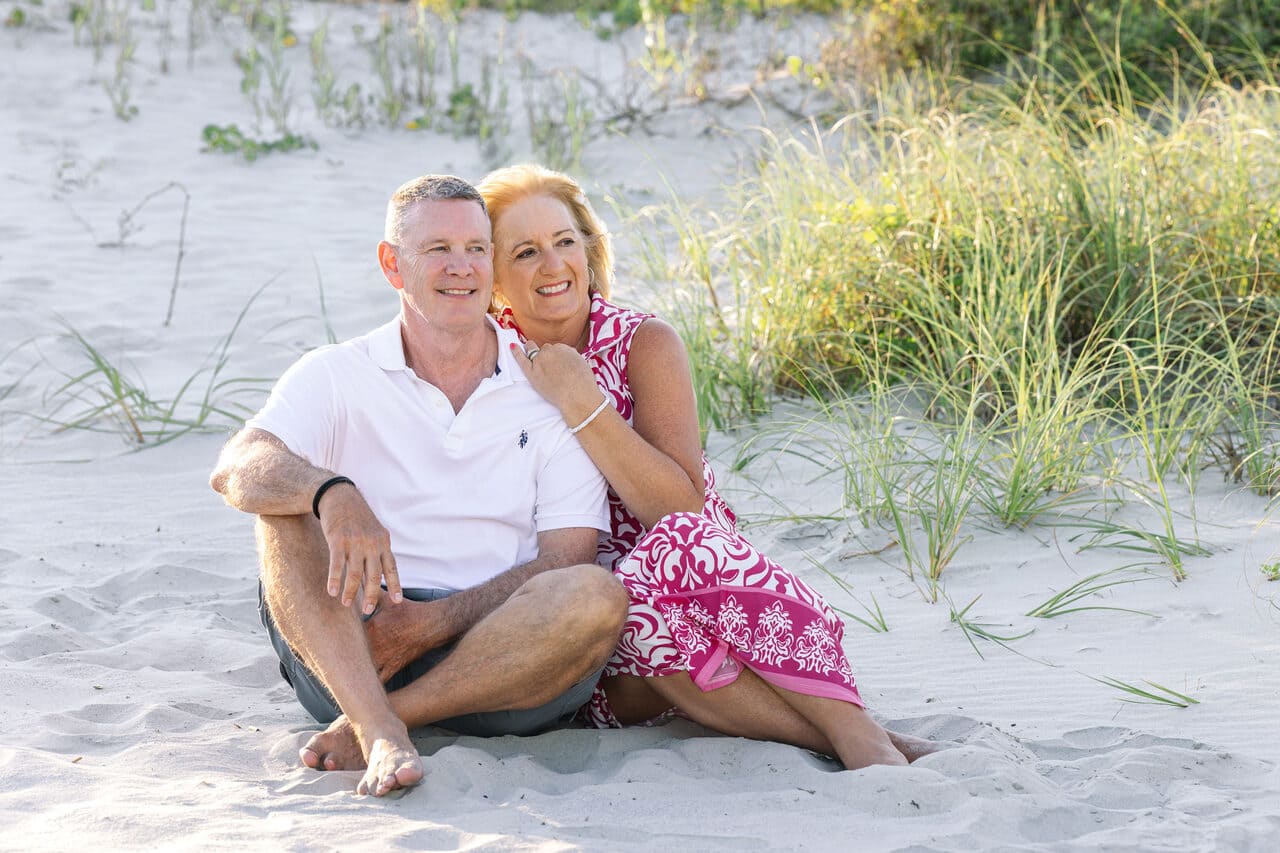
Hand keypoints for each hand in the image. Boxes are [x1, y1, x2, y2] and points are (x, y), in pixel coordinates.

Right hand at [316, 482, 402, 612]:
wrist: (340, 497)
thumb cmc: (357, 518)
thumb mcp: (374, 531)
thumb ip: (378, 551)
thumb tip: (379, 574)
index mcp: (383, 543)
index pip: (391, 568)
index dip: (395, 585)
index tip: (398, 601)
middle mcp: (372, 544)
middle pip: (374, 576)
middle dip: (371, 595)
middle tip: (368, 610)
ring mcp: (355, 542)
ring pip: (355, 574)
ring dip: (350, 591)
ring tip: (347, 604)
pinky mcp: (338, 541)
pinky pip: (337, 565)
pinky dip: (335, 580)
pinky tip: (332, 592)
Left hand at [510, 342, 604, 422]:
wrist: (577, 396)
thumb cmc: (583, 384)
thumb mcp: (582, 364)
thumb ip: (571, 358)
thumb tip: (565, 360)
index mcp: (564, 348)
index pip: (557, 349)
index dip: (558, 358)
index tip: (560, 365)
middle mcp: (550, 351)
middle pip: (545, 350)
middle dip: (548, 357)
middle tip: (553, 369)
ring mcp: (539, 361)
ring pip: (534, 352)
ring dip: (534, 354)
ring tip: (535, 360)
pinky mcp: (532, 372)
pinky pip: (522, 359)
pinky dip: (516, 352)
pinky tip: (512, 346)